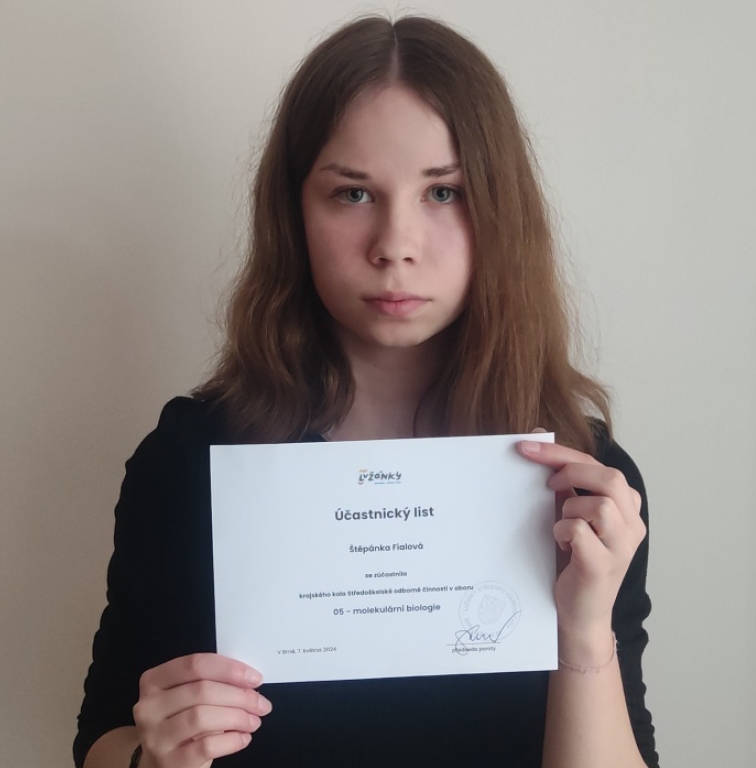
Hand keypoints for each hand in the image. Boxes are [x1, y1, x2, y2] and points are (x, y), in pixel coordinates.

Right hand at [133, 653, 270, 767]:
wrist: (160, 765)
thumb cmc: (180, 724)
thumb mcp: (187, 699)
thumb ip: (209, 683)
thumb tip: (248, 680)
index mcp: (154, 681)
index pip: (194, 665)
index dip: (228, 669)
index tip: (254, 678)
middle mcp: (148, 706)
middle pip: (201, 690)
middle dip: (239, 695)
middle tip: (261, 703)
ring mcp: (155, 736)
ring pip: (202, 717)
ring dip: (237, 717)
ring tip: (254, 721)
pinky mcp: (167, 762)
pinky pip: (206, 746)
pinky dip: (231, 740)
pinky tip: (242, 738)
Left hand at [517, 438, 645, 659]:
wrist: (577, 615)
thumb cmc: (572, 561)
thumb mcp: (569, 515)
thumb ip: (563, 483)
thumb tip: (538, 438)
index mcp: (626, 508)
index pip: (600, 466)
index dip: (562, 453)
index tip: (527, 445)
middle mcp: (632, 525)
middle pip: (610, 478)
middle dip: (570, 470)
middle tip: (546, 484)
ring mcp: (621, 547)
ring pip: (599, 504)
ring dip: (569, 509)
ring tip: (562, 527)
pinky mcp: (603, 566)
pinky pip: (580, 531)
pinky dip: (562, 532)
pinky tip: (563, 546)